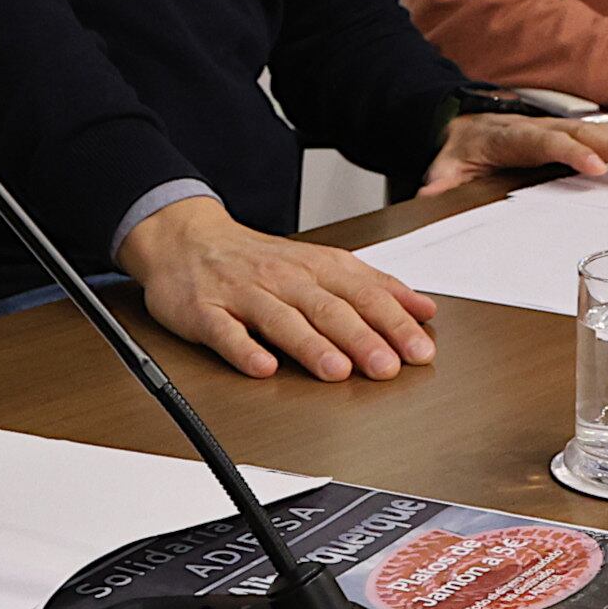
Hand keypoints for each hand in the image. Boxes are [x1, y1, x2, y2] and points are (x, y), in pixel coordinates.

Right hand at [120, 195, 436, 381]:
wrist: (184, 238)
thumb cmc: (256, 260)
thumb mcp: (320, 263)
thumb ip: (372, 286)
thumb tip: (423, 309)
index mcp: (314, 267)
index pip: (362, 293)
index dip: (393, 322)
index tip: (419, 350)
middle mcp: (282, 279)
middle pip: (326, 307)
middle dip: (359, 337)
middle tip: (386, 366)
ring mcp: (242, 295)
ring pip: (280, 319)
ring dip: (310, 345)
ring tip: (335, 370)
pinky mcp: (205, 312)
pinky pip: (224, 332)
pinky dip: (242, 349)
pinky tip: (261, 366)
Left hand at [417, 113, 607, 197]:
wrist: (461, 128)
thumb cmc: (459, 152)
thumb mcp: (444, 166)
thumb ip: (441, 180)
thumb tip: (431, 192)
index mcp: (508, 137)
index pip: (541, 142)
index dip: (569, 151)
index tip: (593, 166)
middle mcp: (536, 127)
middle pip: (576, 133)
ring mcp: (554, 128)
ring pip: (592, 130)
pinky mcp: (566, 133)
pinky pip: (598, 133)